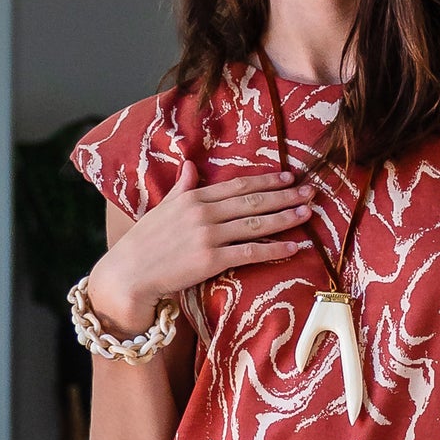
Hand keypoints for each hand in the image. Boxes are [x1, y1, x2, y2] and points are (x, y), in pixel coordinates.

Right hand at [87, 158, 312, 332]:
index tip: (288, 177)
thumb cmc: (144, 244)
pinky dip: (275, 249)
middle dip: (284, 195)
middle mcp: (203, 212)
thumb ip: (182, 187)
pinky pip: (250, 252)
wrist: (128, 274)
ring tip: (308, 213)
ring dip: (285, 218)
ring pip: (256, 224)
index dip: (266, 180)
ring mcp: (208, 236)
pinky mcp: (211, 260)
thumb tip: (192, 165)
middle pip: (253, 201)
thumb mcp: (163, 208)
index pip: (237, 185)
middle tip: (310, 191)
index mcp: (193, 197)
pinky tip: (294, 246)